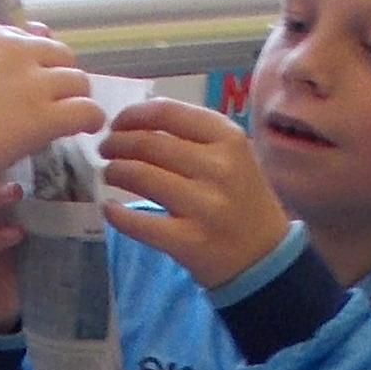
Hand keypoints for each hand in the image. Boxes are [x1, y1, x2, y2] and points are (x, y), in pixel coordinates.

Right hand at [0, 23, 98, 227]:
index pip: (24, 37)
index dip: (33, 62)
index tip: (31, 81)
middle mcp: (10, 47)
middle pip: (57, 53)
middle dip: (60, 75)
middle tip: (56, 100)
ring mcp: (29, 80)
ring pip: (76, 80)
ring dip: (76, 97)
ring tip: (73, 117)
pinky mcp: (44, 113)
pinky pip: (85, 110)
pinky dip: (90, 119)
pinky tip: (86, 130)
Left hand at [93, 99, 294, 288]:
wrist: (264, 257)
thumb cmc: (241, 199)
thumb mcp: (232, 156)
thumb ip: (193, 135)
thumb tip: (137, 122)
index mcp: (228, 138)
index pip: (168, 113)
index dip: (132, 115)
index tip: (117, 123)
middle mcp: (218, 167)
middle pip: (148, 143)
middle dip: (116, 143)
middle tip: (106, 150)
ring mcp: (204, 205)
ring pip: (140, 175)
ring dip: (114, 171)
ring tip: (110, 174)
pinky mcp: (189, 241)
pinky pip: (138, 222)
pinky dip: (115, 214)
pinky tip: (109, 209)